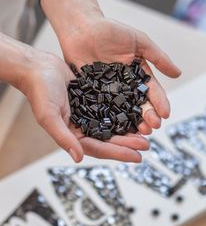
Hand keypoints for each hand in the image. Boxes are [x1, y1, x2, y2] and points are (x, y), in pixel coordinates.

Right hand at [21, 50, 148, 162]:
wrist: (38, 67)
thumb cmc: (40, 91)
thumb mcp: (49, 116)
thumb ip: (64, 137)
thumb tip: (78, 158)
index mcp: (73, 135)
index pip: (99, 148)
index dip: (118, 153)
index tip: (137, 157)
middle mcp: (83, 127)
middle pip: (109, 139)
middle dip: (129, 143)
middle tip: (147, 145)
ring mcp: (89, 114)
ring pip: (113, 125)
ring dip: (129, 130)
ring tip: (147, 132)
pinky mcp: (93, 100)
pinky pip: (112, 109)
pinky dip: (125, 112)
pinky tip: (137, 113)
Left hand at [59, 17, 180, 134]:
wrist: (81, 29)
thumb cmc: (110, 31)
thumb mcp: (138, 41)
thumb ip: (158, 57)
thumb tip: (178, 73)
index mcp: (138, 76)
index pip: (152, 92)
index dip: (159, 103)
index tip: (165, 114)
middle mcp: (126, 88)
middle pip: (139, 106)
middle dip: (147, 117)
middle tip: (152, 127)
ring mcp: (109, 94)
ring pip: (123, 112)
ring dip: (132, 123)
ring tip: (139, 132)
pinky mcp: (93, 97)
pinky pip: (102, 111)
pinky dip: (110, 121)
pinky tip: (117, 130)